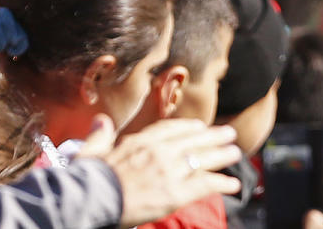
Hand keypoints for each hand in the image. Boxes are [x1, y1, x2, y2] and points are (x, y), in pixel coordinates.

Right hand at [80, 115, 242, 227]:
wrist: (90, 200)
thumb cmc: (87, 179)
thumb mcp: (91, 152)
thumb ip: (100, 135)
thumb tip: (100, 120)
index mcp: (140, 141)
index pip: (171, 129)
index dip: (188, 127)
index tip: (199, 126)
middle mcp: (160, 152)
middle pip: (193, 141)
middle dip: (213, 137)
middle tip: (229, 134)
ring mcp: (170, 171)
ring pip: (203, 160)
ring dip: (222, 156)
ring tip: (235, 153)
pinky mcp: (175, 193)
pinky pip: (205, 185)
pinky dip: (221, 184)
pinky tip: (233, 184)